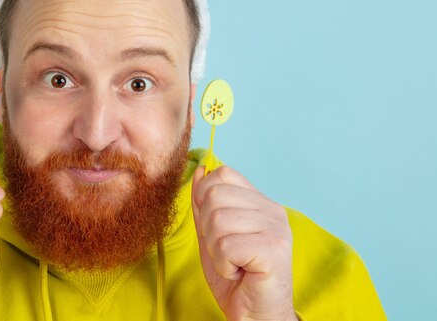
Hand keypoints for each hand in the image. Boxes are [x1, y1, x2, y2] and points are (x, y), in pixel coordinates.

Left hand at [192, 165, 296, 320]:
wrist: (254, 315)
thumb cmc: (236, 277)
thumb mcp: (212, 234)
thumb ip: (205, 204)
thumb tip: (200, 170)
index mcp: (260, 202)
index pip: (223, 173)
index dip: (205, 198)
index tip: (215, 228)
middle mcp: (272, 210)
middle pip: (215, 195)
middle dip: (207, 228)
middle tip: (225, 251)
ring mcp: (276, 228)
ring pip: (217, 220)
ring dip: (215, 250)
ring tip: (233, 263)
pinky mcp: (274, 249)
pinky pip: (226, 246)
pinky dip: (224, 264)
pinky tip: (239, 272)